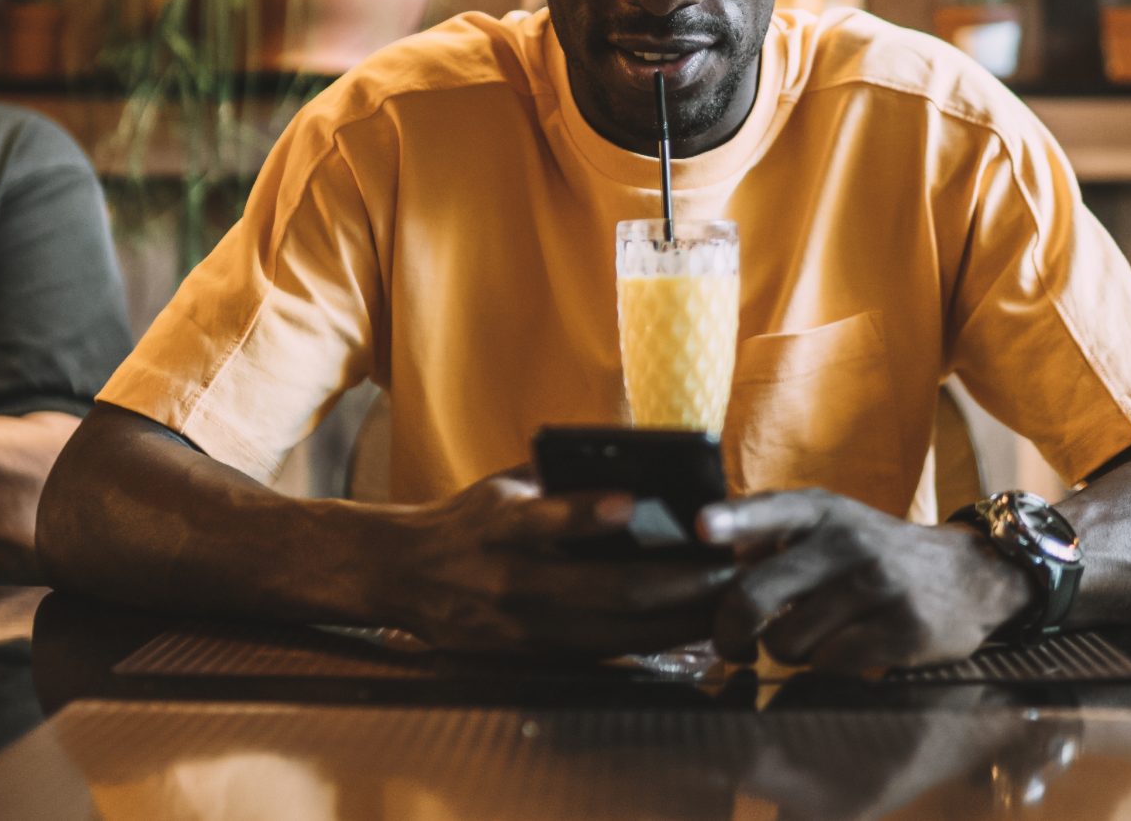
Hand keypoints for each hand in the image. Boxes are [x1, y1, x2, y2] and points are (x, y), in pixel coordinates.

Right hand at [385, 470, 735, 655]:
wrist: (402, 574)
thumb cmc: (471, 518)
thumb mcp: (505, 484)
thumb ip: (562, 479)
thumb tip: (643, 469)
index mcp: (500, 523)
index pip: (545, 517)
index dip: (589, 513)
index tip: (637, 502)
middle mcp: (509, 580)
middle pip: (601, 590)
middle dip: (673, 584)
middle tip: (727, 571)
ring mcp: (518, 628)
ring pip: (611, 634)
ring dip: (675, 623)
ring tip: (726, 606)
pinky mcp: (527, 660)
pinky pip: (599, 655)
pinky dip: (647, 644)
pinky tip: (688, 632)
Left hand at [699, 490, 1033, 675]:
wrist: (969, 576)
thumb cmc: (876, 555)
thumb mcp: (832, 525)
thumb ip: (772, 536)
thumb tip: (707, 562)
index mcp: (822, 512)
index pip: (770, 509)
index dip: (734, 519)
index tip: (703, 528)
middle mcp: (848, 541)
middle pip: (755, 596)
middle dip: (730, 633)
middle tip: (733, 646)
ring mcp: (877, 584)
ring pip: (787, 640)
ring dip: (786, 651)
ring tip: (808, 639)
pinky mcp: (902, 628)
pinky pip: (830, 664)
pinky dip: (827, 666)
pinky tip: (846, 650)